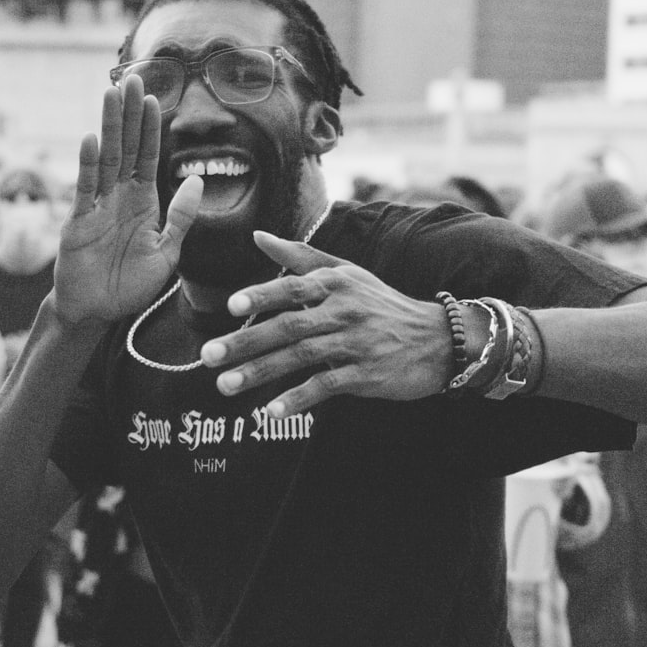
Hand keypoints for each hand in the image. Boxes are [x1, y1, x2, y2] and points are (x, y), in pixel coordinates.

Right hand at [55, 75, 202, 324]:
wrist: (97, 313)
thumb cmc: (131, 285)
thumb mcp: (167, 253)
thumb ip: (181, 217)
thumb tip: (197, 179)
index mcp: (143, 203)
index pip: (148, 158)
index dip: (151, 129)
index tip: (155, 98)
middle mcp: (119, 198)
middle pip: (126, 149)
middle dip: (129, 116)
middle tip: (131, 79)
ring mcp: (97, 208)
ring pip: (105, 160)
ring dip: (108, 128)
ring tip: (110, 95)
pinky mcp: (78, 223)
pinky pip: (85, 190)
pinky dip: (87, 166)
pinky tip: (91, 140)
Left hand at [200, 231, 454, 415]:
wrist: (437, 339)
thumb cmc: (380, 303)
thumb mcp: (346, 273)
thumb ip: (299, 257)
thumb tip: (257, 236)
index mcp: (335, 284)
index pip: (293, 287)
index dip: (262, 294)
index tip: (230, 306)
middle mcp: (345, 310)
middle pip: (289, 326)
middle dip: (246, 341)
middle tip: (209, 356)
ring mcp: (356, 343)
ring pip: (302, 357)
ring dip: (261, 372)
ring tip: (226, 386)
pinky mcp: (366, 374)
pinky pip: (327, 386)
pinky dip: (299, 399)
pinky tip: (271, 410)